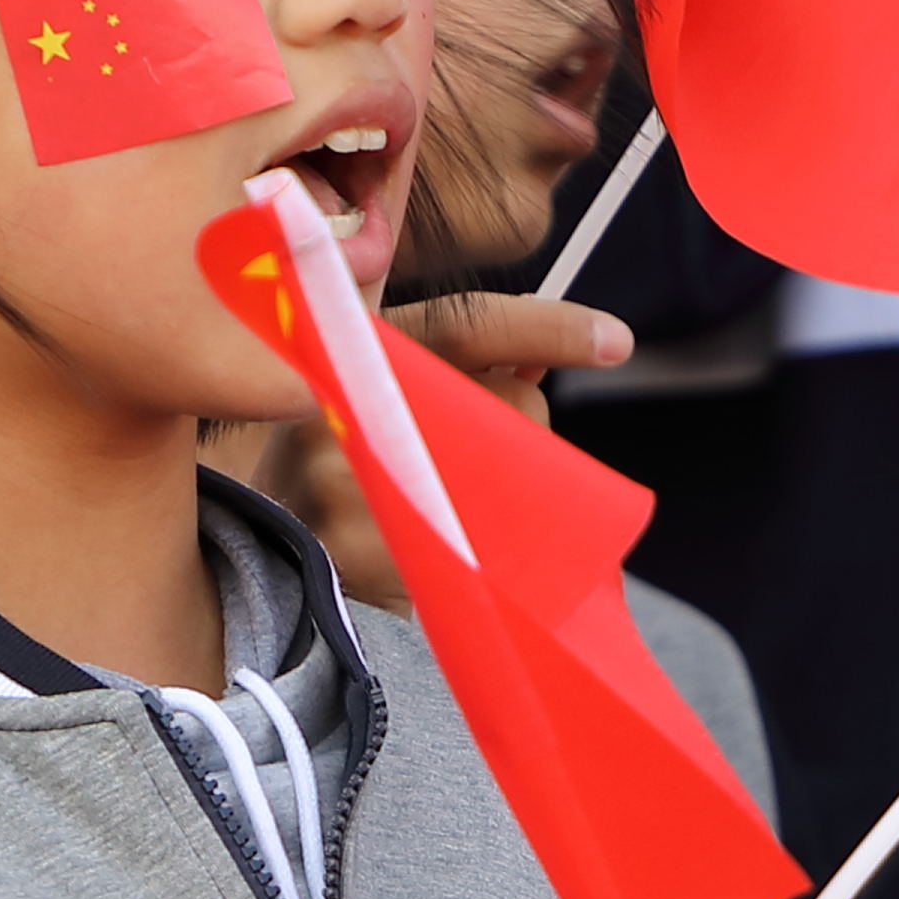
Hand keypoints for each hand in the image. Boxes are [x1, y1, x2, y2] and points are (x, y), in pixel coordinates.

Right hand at [245, 293, 628, 612]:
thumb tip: (538, 358)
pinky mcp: (351, 542)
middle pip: (492, 401)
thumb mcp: (391, 410)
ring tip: (452, 512)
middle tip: (507, 464)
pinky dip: (477, 547)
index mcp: (349, 349)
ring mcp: (337, 472)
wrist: (281, 573)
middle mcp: (332, 399)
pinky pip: (464, 536)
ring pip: (490, 471)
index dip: (544, 326)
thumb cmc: (352, 483)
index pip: (464, 325)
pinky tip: (443, 550)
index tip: (617, 340)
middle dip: (520, 430)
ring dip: (503, 497)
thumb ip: (456, 377)